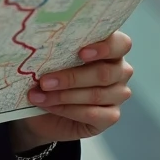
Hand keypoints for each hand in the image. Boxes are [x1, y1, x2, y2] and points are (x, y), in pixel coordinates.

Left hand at [11, 31, 133, 151]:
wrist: (43, 110)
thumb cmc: (51, 76)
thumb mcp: (52, 60)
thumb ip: (57, 51)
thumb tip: (44, 47)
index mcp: (110, 48)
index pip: (121, 44)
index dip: (105, 47)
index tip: (81, 52)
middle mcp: (119, 70)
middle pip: (104, 73)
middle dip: (71, 77)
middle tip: (44, 81)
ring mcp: (118, 94)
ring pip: (96, 94)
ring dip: (63, 96)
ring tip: (39, 95)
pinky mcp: (111, 116)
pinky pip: (92, 114)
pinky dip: (67, 110)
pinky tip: (49, 106)